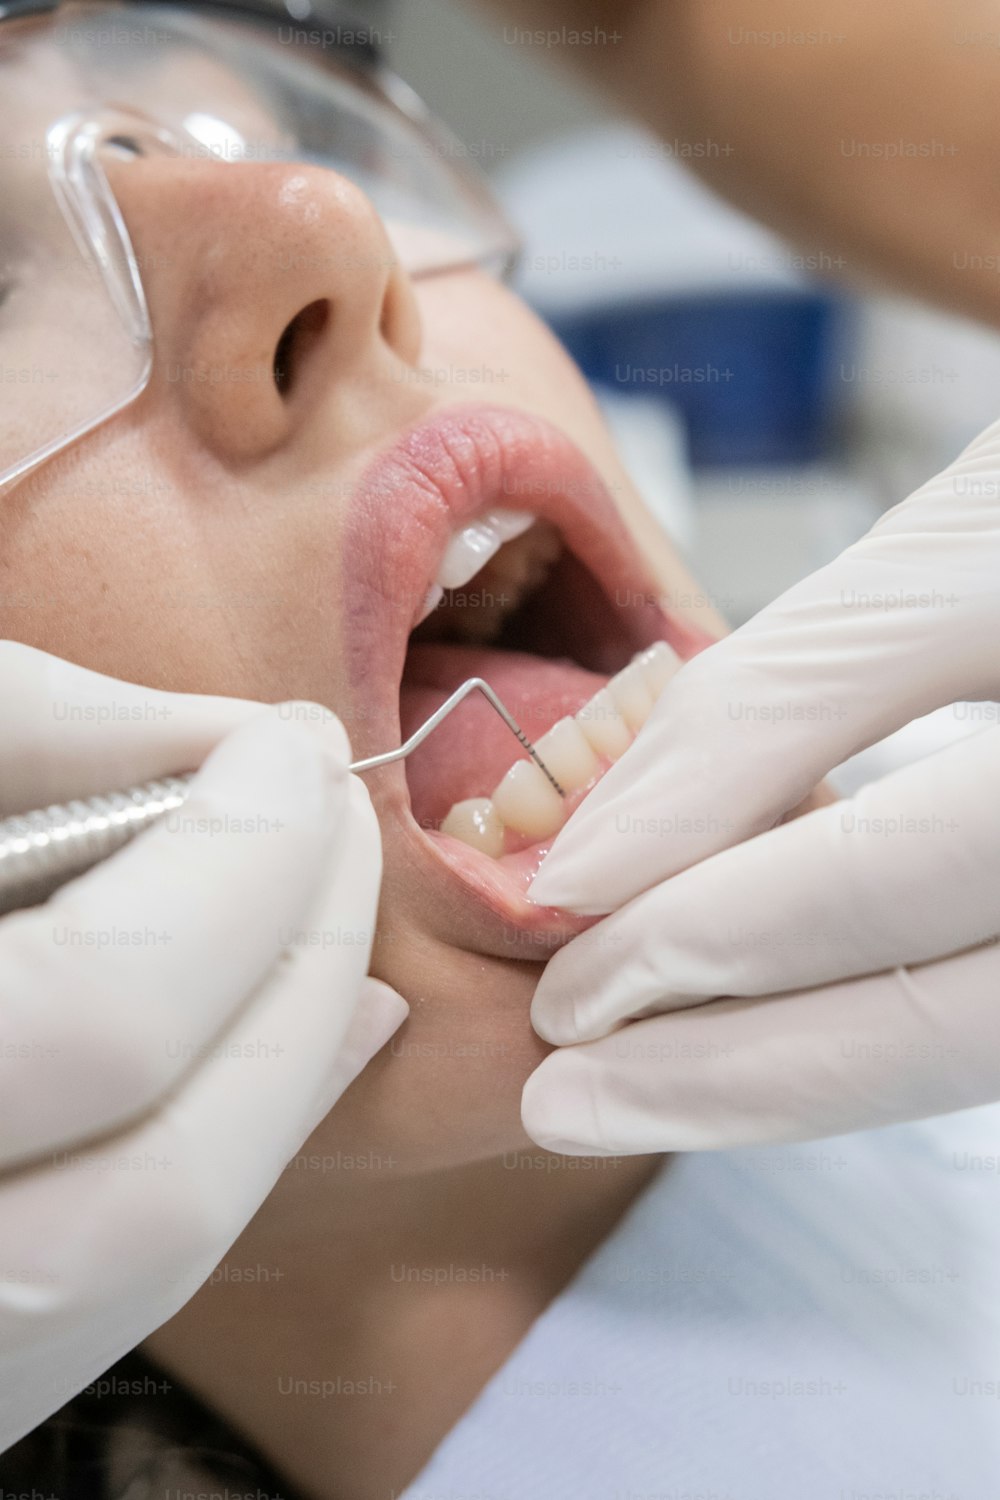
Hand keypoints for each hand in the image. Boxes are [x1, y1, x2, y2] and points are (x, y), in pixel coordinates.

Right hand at [0, 644, 404, 1449]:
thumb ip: (22, 732)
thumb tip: (229, 744)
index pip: (92, 1019)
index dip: (234, 869)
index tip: (286, 741)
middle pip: (146, 1196)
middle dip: (292, 972)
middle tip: (330, 810)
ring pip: (132, 1277)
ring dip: (283, 1071)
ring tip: (324, 903)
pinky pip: (95, 1291)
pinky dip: (220, 1148)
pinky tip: (291, 1033)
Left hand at [522, 418, 999, 1153]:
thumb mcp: (972, 530)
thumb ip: (796, 683)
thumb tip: (604, 845)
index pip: (899, 856)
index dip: (707, 902)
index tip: (563, 913)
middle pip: (946, 1007)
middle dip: (734, 1055)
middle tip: (568, 1080)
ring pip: (979, 1041)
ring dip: (791, 1078)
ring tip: (627, 1090)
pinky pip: (998, 1015)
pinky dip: (877, 1030)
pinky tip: (764, 1034)